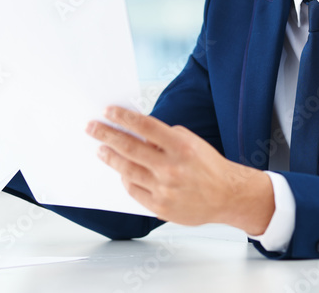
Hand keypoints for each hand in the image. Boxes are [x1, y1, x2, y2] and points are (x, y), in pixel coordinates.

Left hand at [86, 106, 273, 234]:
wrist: (227, 196)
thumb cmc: (208, 166)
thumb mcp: (191, 142)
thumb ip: (164, 138)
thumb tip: (137, 133)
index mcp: (180, 146)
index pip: (145, 126)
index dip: (123, 117)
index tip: (108, 111)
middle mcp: (171, 167)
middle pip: (130, 148)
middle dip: (107, 135)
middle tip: (92, 128)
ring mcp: (164, 189)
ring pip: (127, 170)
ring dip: (110, 157)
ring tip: (101, 149)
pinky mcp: (160, 207)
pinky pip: (134, 190)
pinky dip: (125, 179)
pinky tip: (120, 171)